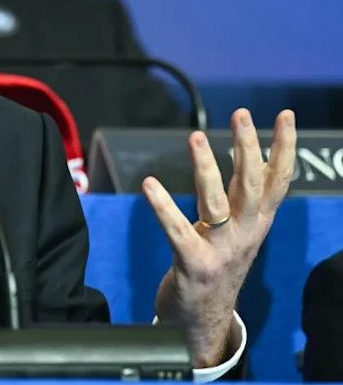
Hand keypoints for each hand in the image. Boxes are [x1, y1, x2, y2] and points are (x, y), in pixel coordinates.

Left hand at [142, 108, 295, 366]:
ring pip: (217, 203)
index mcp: (257, 222)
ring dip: (206, 169)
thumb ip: (240, 194)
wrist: (205, 322)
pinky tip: (150, 184)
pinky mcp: (194, 265)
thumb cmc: (216, 264)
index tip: (285, 115)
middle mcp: (245, 234)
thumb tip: (245, 151)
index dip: (284, 147)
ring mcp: (222, 251)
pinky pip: (178, 232)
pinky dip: (163, 207)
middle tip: (242, 114)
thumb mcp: (237, 228)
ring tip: (195, 137)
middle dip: (248, 147)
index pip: (277, 180)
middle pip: (251, 185)